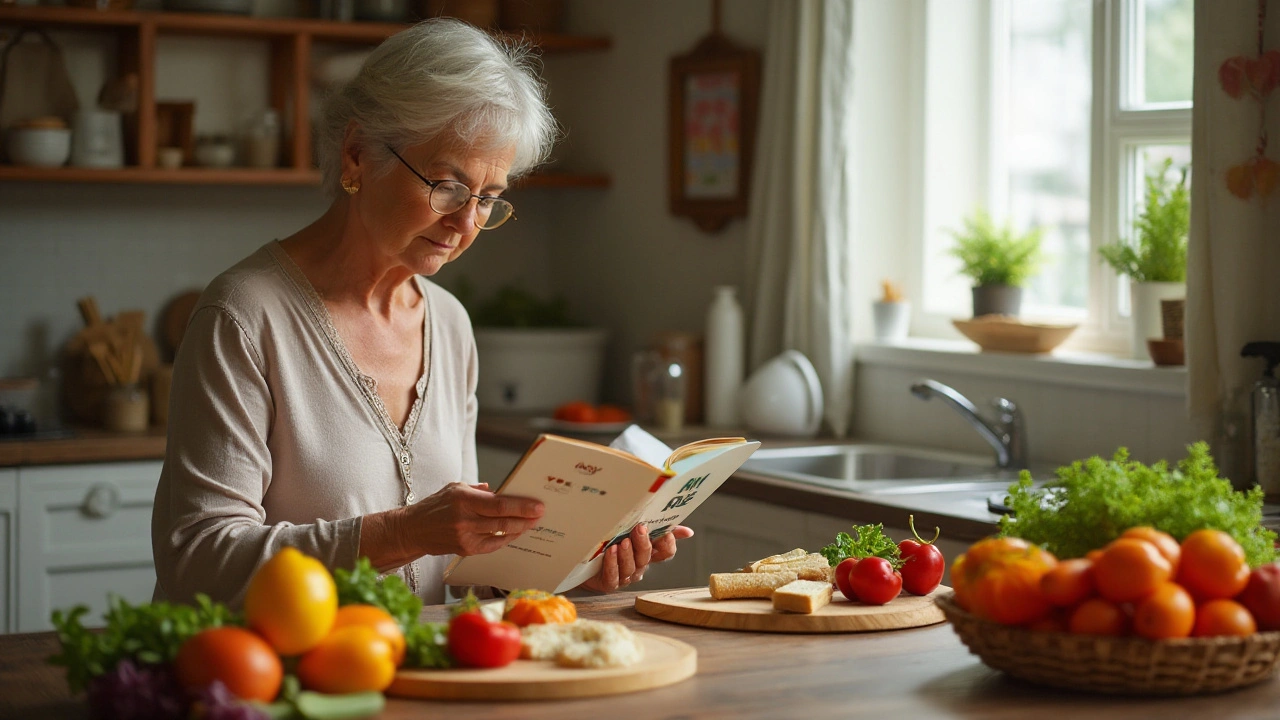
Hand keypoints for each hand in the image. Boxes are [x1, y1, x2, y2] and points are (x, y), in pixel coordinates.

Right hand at [400, 482, 543, 557]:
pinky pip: (492, 546)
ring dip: (519, 529)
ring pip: (500, 535)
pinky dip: (505, 539)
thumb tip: (501, 492)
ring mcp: (465, 537)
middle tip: (540, 515)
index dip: (521, 506)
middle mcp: (465, 520)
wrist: (413, 530)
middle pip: (503, 522)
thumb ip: (479, 490)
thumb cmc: (436, 506)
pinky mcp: (465, 550)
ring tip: (532, 523)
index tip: (538, 506)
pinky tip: (515, 533)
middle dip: (526, 519)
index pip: (499, 504)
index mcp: (463, 500)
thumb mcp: (455, 488)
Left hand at [579, 524, 694, 592]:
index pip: (666, 552)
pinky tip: (610, 552)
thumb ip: (659, 530)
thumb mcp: (633, 532)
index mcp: (648, 554)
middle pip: (647, 558)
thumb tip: (688, 532)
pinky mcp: (608, 583)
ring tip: (622, 542)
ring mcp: (624, 576)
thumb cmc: (611, 543)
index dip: (667, 543)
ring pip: (630, 568)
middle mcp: (638, 566)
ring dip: (627, 554)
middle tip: (639, 529)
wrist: (584, 559)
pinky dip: (612, 564)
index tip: (665, 532)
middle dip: (643, 543)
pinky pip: (613, 576)